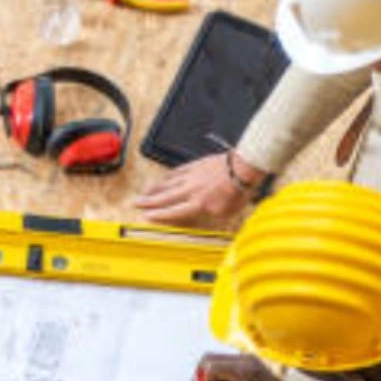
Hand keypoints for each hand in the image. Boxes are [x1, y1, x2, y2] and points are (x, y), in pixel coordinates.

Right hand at [133, 152, 264, 227]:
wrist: (243, 168)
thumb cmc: (238, 191)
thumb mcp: (226, 212)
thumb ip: (211, 215)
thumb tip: (202, 216)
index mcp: (198, 204)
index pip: (174, 211)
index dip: (159, 215)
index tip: (147, 216)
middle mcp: (191, 190)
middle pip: (166, 197)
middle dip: (150, 201)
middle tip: (137, 203)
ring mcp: (192, 176)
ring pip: (169, 183)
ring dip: (155, 189)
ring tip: (145, 192)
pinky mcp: (196, 165)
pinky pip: (177, 171)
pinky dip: (168, 176)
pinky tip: (163, 179)